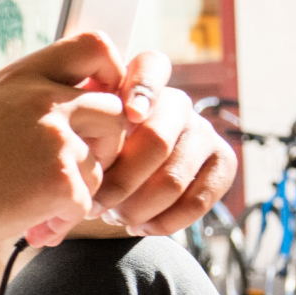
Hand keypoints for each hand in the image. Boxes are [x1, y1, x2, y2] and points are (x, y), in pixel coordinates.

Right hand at [0, 32, 134, 258]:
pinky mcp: (60, 181)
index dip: (111, 74)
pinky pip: (86, 204)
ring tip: (37, 210)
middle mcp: (43, 99)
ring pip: (101, 166)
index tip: (96, 104)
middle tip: (71, 172)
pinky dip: (61, 222)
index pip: (95, 47)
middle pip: (115, 113)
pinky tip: (32, 229)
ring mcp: (55, 139)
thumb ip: (26, 97)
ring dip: (76, 193)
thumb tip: (67, 102)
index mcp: (23, 76)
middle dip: (102, 148)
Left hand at [84, 51, 235, 236]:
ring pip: (174, 177)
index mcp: (140, 84)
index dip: (142, 88)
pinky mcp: (222, 161)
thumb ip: (80, 126)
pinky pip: (199, 200)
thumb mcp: (76, 134)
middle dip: (120, 181)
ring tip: (113, 217)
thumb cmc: (87, 154)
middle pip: (156, 140)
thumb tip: (73, 147)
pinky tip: (140, 227)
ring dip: (138, 207)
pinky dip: (165, 221)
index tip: (127, 114)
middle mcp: (177, 103)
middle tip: (94, 204)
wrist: (114, 184)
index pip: (151, 66)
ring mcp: (202, 131)